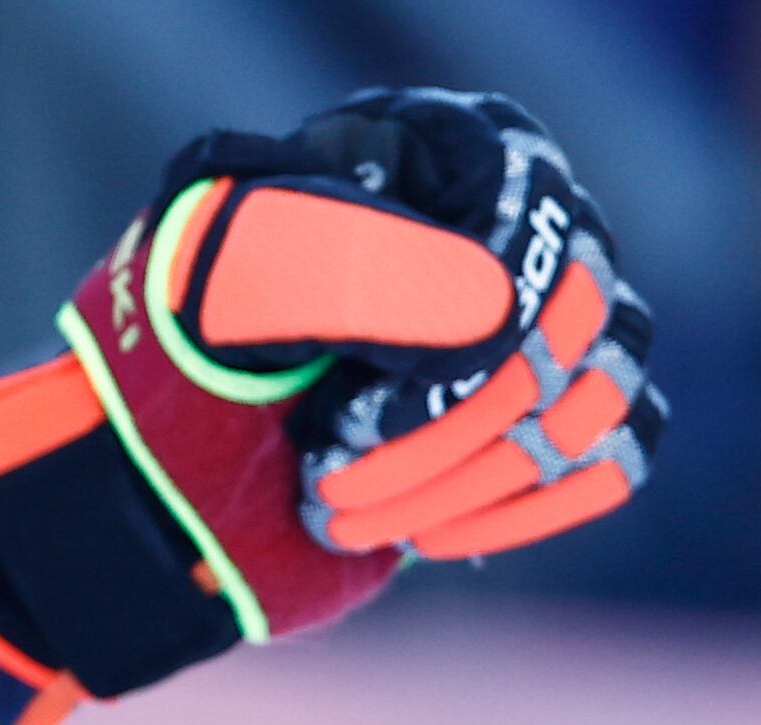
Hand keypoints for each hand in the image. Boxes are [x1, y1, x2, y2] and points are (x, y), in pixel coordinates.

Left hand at [81, 88, 665, 629]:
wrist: (151, 477)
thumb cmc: (178, 357)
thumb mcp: (233, 285)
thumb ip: (352, 269)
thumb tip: (496, 319)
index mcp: (439, 159)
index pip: (532, 215)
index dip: (457, 319)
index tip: (348, 390)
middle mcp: (503, 237)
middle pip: (572, 320)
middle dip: (445, 417)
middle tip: (328, 455)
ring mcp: (528, 335)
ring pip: (592, 396)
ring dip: (470, 474)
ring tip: (346, 505)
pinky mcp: (535, 432)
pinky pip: (609, 460)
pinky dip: (526, 507)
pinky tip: (421, 530)